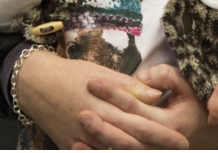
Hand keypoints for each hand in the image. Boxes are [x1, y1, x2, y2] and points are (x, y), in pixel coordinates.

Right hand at [17, 51, 181, 149]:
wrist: (36, 84)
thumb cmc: (72, 73)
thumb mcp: (101, 72)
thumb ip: (128, 87)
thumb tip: (156, 94)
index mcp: (107, 106)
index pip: (141, 123)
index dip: (162, 134)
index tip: (181, 139)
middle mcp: (97, 125)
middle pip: (132, 142)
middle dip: (156, 148)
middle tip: (178, 149)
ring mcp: (83, 139)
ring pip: (115, 151)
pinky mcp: (71, 146)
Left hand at [72, 64, 208, 148]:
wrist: (197, 126)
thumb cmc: (189, 101)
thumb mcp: (184, 83)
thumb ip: (164, 76)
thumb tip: (141, 76)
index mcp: (170, 123)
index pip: (135, 107)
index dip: (114, 94)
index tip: (93, 82)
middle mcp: (159, 144)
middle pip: (126, 133)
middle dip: (103, 121)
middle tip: (81, 109)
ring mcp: (151, 152)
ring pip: (122, 149)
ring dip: (99, 138)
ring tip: (80, 124)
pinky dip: (97, 152)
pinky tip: (78, 145)